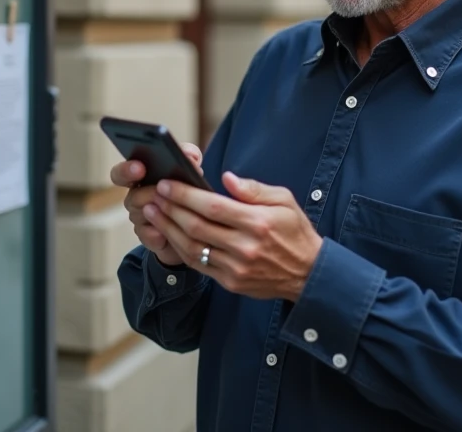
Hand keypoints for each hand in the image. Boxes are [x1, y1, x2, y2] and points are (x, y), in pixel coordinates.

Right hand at [110, 143, 203, 266]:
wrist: (196, 223)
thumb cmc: (187, 189)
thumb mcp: (190, 168)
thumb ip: (188, 155)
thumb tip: (190, 156)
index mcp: (140, 177)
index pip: (121, 173)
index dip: (126, 170)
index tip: (140, 168)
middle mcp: (135, 197)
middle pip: (132, 197)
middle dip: (149, 194)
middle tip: (163, 191)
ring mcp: (140, 219)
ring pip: (140, 217)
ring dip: (158, 213)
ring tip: (175, 210)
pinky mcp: (148, 237)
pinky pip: (148, 235)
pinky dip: (159, 233)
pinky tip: (169, 232)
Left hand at [145, 171, 323, 302]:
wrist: (308, 274)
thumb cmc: (294, 231)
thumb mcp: (284, 200)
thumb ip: (253, 189)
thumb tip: (225, 178)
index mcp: (258, 223)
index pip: (213, 206)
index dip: (185, 195)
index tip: (167, 184)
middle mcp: (245, 247)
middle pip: (197, 226)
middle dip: (170, 209)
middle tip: (154, 195)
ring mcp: (236, 268)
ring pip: (192, 247)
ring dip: (168, 229)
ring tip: (153, 213)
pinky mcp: (231, 282)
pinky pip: (199, 265)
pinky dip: (180, 249)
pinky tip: (169, 234)